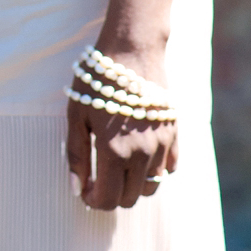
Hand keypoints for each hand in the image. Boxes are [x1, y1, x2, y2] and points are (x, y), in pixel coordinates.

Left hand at [66, 47, 179, 209]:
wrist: (132, 49)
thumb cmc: (96, 81)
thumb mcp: (76, 116)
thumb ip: (76, 156)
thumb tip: (76, 190)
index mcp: (114, 152)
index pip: (108, 199)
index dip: (93, 201)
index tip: (85, 190)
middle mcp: (142, 154)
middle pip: (130, 198)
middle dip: (111, 195)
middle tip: (97, 178)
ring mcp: (162, 145)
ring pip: (151, 186)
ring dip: (132, 184)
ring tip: (117, 165)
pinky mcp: (174, 134)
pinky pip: (169, 168)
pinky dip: (155, 169)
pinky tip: (139, 153)